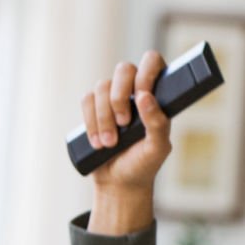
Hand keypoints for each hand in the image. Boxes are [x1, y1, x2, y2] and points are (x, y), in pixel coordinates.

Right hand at [82, 51, 171, 233]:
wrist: (119, 182)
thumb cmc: (144, 164)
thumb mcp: (157, 148)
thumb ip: (157, 123)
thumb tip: (144, 96)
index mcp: (157, 98)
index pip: (153, 63)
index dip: (147, 70)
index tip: (142, 94)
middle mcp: (135, 92)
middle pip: (124, 69)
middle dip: (120, 97)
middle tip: (125, 124)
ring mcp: (113, 98)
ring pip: (102, 86)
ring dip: (104, 117)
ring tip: (111, 143)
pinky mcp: (94, 107)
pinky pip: (87, 99)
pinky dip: (91, 121)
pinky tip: (98, 142)